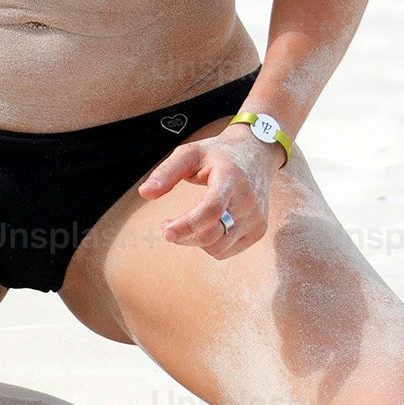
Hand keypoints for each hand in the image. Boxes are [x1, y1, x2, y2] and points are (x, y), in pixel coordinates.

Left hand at [136, 127, 281, 258]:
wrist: (257, 153)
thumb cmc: (218, 154)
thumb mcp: (190, 153)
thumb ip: (166, 172)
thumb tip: (144, 193)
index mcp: (231, 177)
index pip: (211, 210)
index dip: (186, 225)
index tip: (165, 231)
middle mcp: (248, 199)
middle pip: (212, 234)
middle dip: (183, 236)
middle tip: (166, 227)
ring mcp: (257, 217)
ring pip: (218, 248)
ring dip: (195, 241)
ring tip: (186, 224)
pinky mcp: (259, 230)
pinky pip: (227, 251)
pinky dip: (210, 245)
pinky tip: (206, 227)